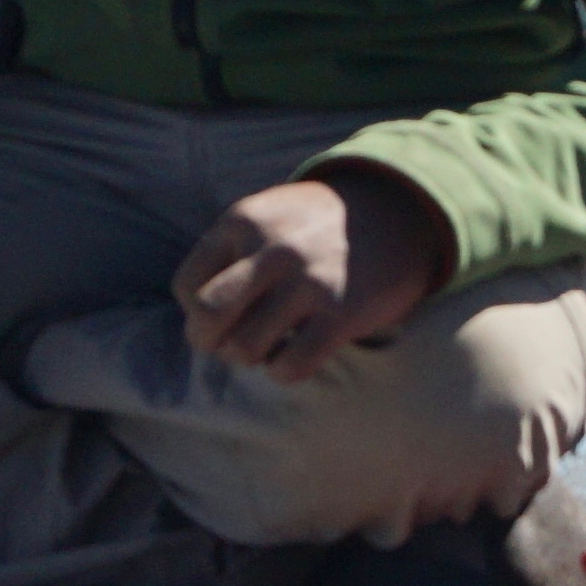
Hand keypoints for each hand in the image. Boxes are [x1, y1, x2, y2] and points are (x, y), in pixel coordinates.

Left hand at [176, 170, 449, 381]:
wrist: (398, 214)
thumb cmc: (318, 226)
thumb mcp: (268, 216)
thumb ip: (230, 252)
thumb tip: (195, 316)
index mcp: (243, 220)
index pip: (187, 286)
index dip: (195, 311)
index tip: (225, 312)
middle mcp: (272, 249)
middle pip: (206, 317)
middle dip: (210, 341)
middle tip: (230, 342)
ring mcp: (308, 282)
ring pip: (244, 348)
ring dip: (252, 357)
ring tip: (270, 344)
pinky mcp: (341, 314)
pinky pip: (290, 366)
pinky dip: (284, 371)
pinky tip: (296, 355)